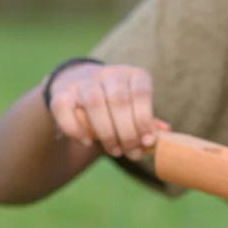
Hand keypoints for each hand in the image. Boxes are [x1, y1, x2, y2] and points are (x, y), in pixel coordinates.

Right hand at [46, 63, 167, 158]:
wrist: (80, 89)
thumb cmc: (117, 106)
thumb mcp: (136, 109)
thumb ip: (147, 121)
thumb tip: (166, 133)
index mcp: (133, 74)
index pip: (141, 92)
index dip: (144, 119)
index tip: (147, 142)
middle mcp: (109, 73)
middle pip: (118, 100)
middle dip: (127, 132)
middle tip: (132, 153)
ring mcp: (83, 81)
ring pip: (94, 102)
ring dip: (106, 132)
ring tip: (115, 151)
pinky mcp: (61, 92)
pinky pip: (64, 107)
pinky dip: (75, 128)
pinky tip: (86, 142)